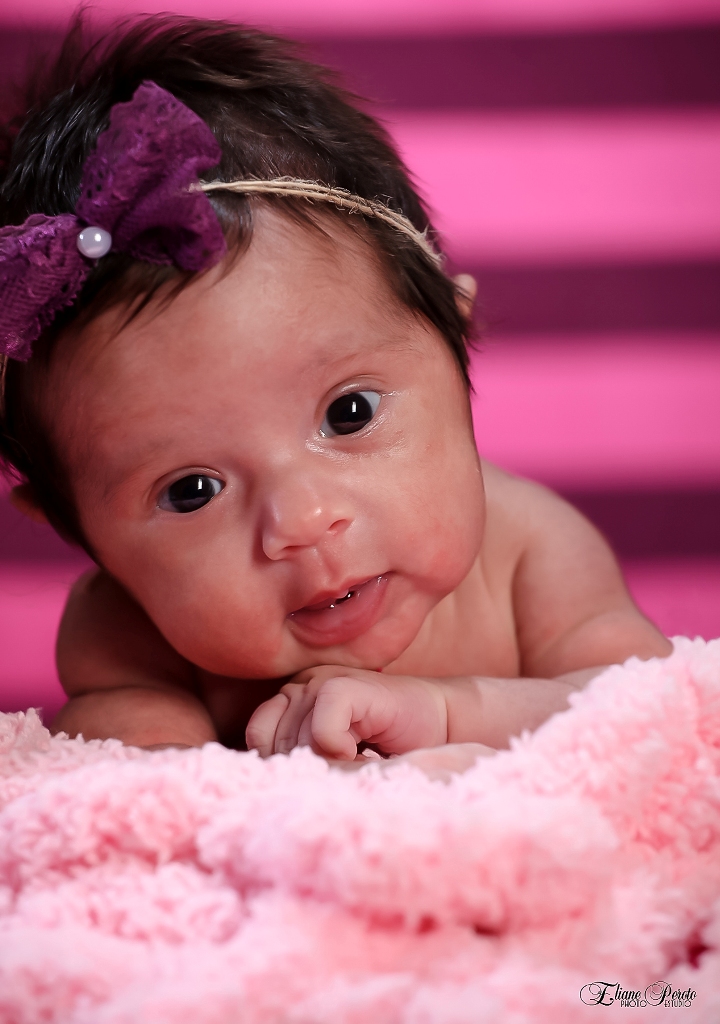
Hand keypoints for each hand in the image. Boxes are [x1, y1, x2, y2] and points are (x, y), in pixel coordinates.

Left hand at [246, 665, 447, 760]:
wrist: (442, 723)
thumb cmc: (388, 746)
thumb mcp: (334, 757)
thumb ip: (301, 758)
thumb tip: (266, 785)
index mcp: (293, 699)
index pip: (258, 736)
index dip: (285, 763)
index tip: (321, 772)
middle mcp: (302, 684)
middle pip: (278, 743)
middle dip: (311, 769)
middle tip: (346, 769)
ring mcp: (323, 680)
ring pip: (299, 741)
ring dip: (330, 764)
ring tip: (358, 762)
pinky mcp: (347, 685)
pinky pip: (323, 728)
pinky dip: (339, 750)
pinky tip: (363, 754)